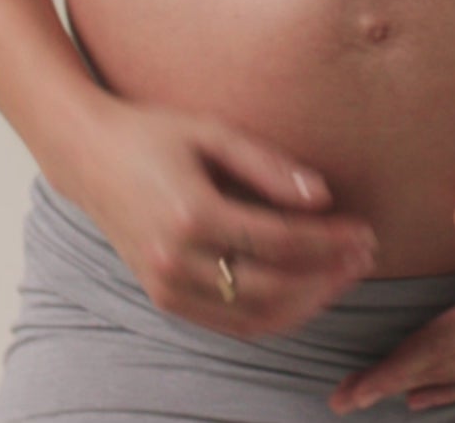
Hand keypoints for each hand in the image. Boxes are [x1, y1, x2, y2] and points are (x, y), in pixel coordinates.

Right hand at [59, 98, 380, 339]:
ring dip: (307, 303)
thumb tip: (322, 197)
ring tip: (343, 276)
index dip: (330, 241)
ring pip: (255, 317)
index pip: (280, 242)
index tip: (365, 231)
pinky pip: (229, 323)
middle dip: (328, 276)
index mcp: (191, 212)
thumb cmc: (153, 132)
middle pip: (273, 287)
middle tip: (365, 255)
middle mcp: (177, 259)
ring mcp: (167, 286)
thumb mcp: (210, 132)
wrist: (88, 155)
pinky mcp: (164, 297)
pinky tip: (304, 292)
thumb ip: (267, 165)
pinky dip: (273, 316)